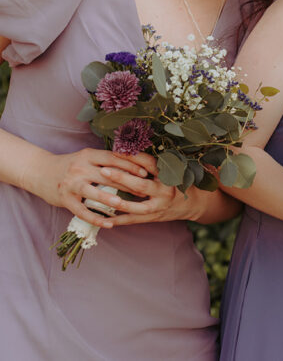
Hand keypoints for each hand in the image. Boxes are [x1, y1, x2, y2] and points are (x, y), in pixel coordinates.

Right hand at [35, 147, 149, 227]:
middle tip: (143, 191)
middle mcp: (80, 168)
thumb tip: (134, 165)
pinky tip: (109, 224)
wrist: (39, 171)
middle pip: (108, 175)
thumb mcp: (87, 157)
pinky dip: (96, 218)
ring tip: (125, 206)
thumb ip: (105, 161)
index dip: (131, 165)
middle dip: (128, 184)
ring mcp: (71, 184)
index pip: (114, 158)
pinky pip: (82, 211)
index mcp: (89, 155)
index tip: (146, 173)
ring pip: (95, 193)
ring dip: (111, 200)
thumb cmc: (70, 164)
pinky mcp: (64, 199)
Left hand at [97, 152, 205, 224]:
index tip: (115, 150)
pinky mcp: (154, 217)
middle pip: (141, 184)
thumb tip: (129, 147)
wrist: (193, 203)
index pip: (149, 163)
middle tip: (103, 170)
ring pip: (137, 206)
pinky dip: (119, 220)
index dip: (132, 156)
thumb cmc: (178, 181)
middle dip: (121, 177)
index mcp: (168, 174)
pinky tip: (104, 219)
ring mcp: (159, 206)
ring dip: (119, 202)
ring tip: (102, 198)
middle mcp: (165, 190)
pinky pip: (134, 220)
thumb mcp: (172, 168)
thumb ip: (153, 162)